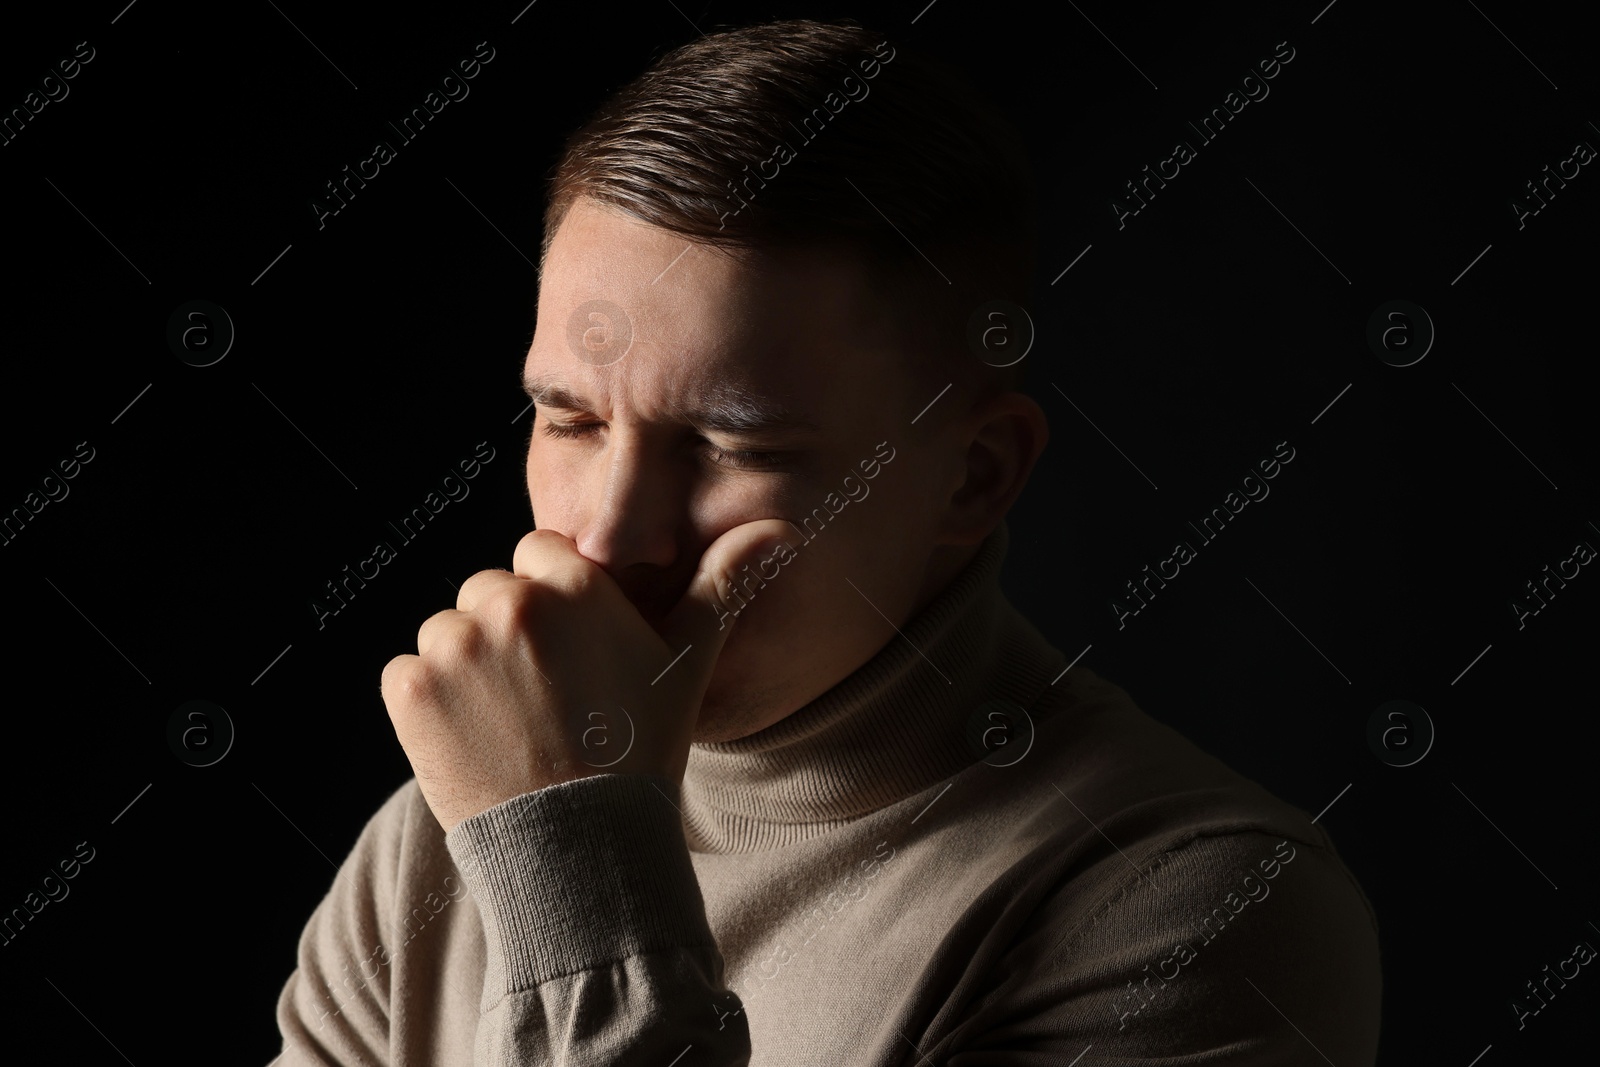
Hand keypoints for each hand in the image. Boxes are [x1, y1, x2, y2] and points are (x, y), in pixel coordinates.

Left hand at [381, 519, 793, 831]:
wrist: (581, 850)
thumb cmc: (641, 752)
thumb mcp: (687, 665)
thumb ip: (722, 585)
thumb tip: (780, 531)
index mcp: (574, 583)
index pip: (539, 555)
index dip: (555, 605)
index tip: (570, 658)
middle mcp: (510, 602)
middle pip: (490, 592)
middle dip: (508, 635)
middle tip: (544, 699)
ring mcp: (454, 646)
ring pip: (447, 632)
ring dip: (466, 669)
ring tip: (511, 725)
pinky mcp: (411, 690)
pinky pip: (406, 673)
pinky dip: (429, 705)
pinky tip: (475, 740)